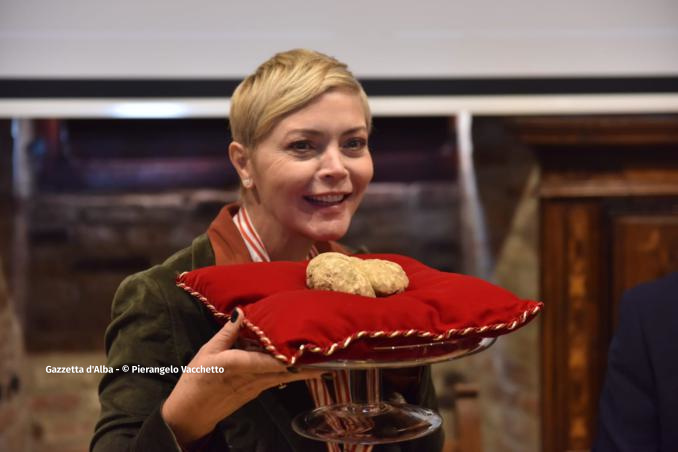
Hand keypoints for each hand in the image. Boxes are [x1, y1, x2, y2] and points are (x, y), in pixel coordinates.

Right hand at [161, 308, 321, 446]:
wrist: (191, 413)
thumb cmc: (196, 379)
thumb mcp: (208, 351)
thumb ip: (227, 332)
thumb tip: (241, 311)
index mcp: (239, 364)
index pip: (271, 360)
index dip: (291, 355)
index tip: (309, 345)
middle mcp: (253, 377)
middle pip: (286, 370)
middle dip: (308, 363)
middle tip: (330, 354)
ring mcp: (257, 387)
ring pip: (286, 377)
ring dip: (304, 370)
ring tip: (326, 360)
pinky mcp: (257, 391)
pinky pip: (277, 379)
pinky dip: (291, 372)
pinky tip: (301, 365)